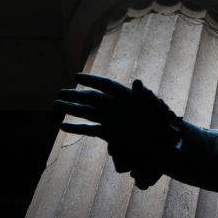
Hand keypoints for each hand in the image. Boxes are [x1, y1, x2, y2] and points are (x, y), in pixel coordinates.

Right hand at [55, 73, 181, 188]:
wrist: (162, 140)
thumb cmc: (160, 119)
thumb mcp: (154, 106)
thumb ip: (144, 95)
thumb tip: (138, 82)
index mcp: (126, 95)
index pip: (106, 85)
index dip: (92, 80)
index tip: (76, 76)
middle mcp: (115, 105)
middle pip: (92, 98)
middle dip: (76, 95)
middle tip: (60, 93)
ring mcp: (110, 119)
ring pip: (88, 112)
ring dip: (72, 109)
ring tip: (55, 105)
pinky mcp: (109, 133)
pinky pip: (90, 129)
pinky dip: (77, 128)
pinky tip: (63, 126)